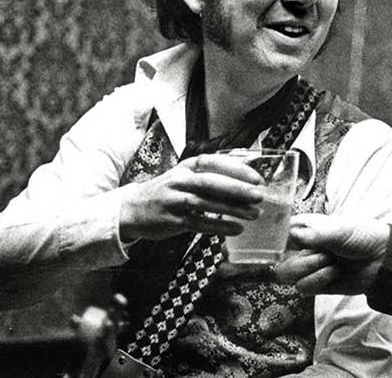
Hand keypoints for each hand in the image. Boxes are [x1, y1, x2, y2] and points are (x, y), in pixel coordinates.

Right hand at [119, 153, 264, 240]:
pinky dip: (219, 226)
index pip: (214, 162)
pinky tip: (236, 229)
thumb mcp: (185, 177)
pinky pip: (199, 223)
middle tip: (260, 195)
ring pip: (206, 203)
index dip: (236, 169)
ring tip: (254, 214)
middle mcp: (179, 180)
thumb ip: (210, 177)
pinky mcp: (171, 221)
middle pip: (211, 182)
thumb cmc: (168, 192)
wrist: (132, 209)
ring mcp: (174, 200)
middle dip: (238, 189)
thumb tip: (246, 182)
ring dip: (233, 209)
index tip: (257, 178)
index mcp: (186, 166)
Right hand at [271, 213, 389, 294]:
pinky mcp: (317, 284)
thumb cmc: (363, 236)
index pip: (278, 233)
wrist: (383, 259)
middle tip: (324, 254)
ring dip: (311, 269)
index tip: (289, 243)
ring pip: (287, 275)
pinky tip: (335, 273)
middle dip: (302, 259)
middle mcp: (303, 248)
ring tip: (332, 263)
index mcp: (306, 229)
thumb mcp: (340, 229)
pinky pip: (303, 287)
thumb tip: (292, 234)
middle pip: (279, 259)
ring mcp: (309, 267)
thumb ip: (316, 233)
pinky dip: (319, 280)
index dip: (278, 240)